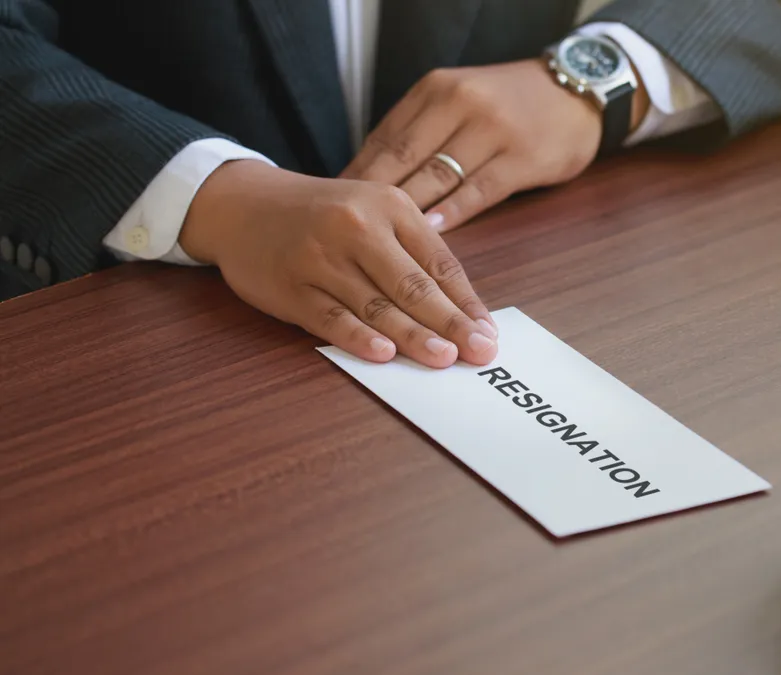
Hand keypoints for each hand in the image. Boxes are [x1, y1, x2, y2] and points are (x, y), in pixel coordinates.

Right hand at [180, 160, 498, 366]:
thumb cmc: (323, 215)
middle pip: (413, 285)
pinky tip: (384, 354)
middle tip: (478, 352)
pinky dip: (358, 337)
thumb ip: (414, 254)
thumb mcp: (375, 213)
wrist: (244, 204)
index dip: (467, 303)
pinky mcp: (291, 286)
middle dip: (450, 323)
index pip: (439, 263)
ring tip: (443, 359)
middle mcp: (358, 227)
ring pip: (375, 305)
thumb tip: (461, 311)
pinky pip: (331, 317)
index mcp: (391, 206)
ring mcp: (321, 257)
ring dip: (413, 335)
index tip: (488, 333)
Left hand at [341, 59, 625, 232]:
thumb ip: (419, 132)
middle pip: (404, 158)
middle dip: (372, 200)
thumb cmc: (509, 104)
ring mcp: (493, 130)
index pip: (385, 138)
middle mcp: (460, 103)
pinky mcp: (521, 158)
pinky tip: (433, 231)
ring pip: (438, 177)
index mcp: (436, 90)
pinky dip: (453, 212)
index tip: (335, 208)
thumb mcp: (458, 100)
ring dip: (408, 214)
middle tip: (348, 235)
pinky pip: (478, 190)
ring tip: (382, 244)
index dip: (357, 177)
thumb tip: (368, 178)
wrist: (575, 91)